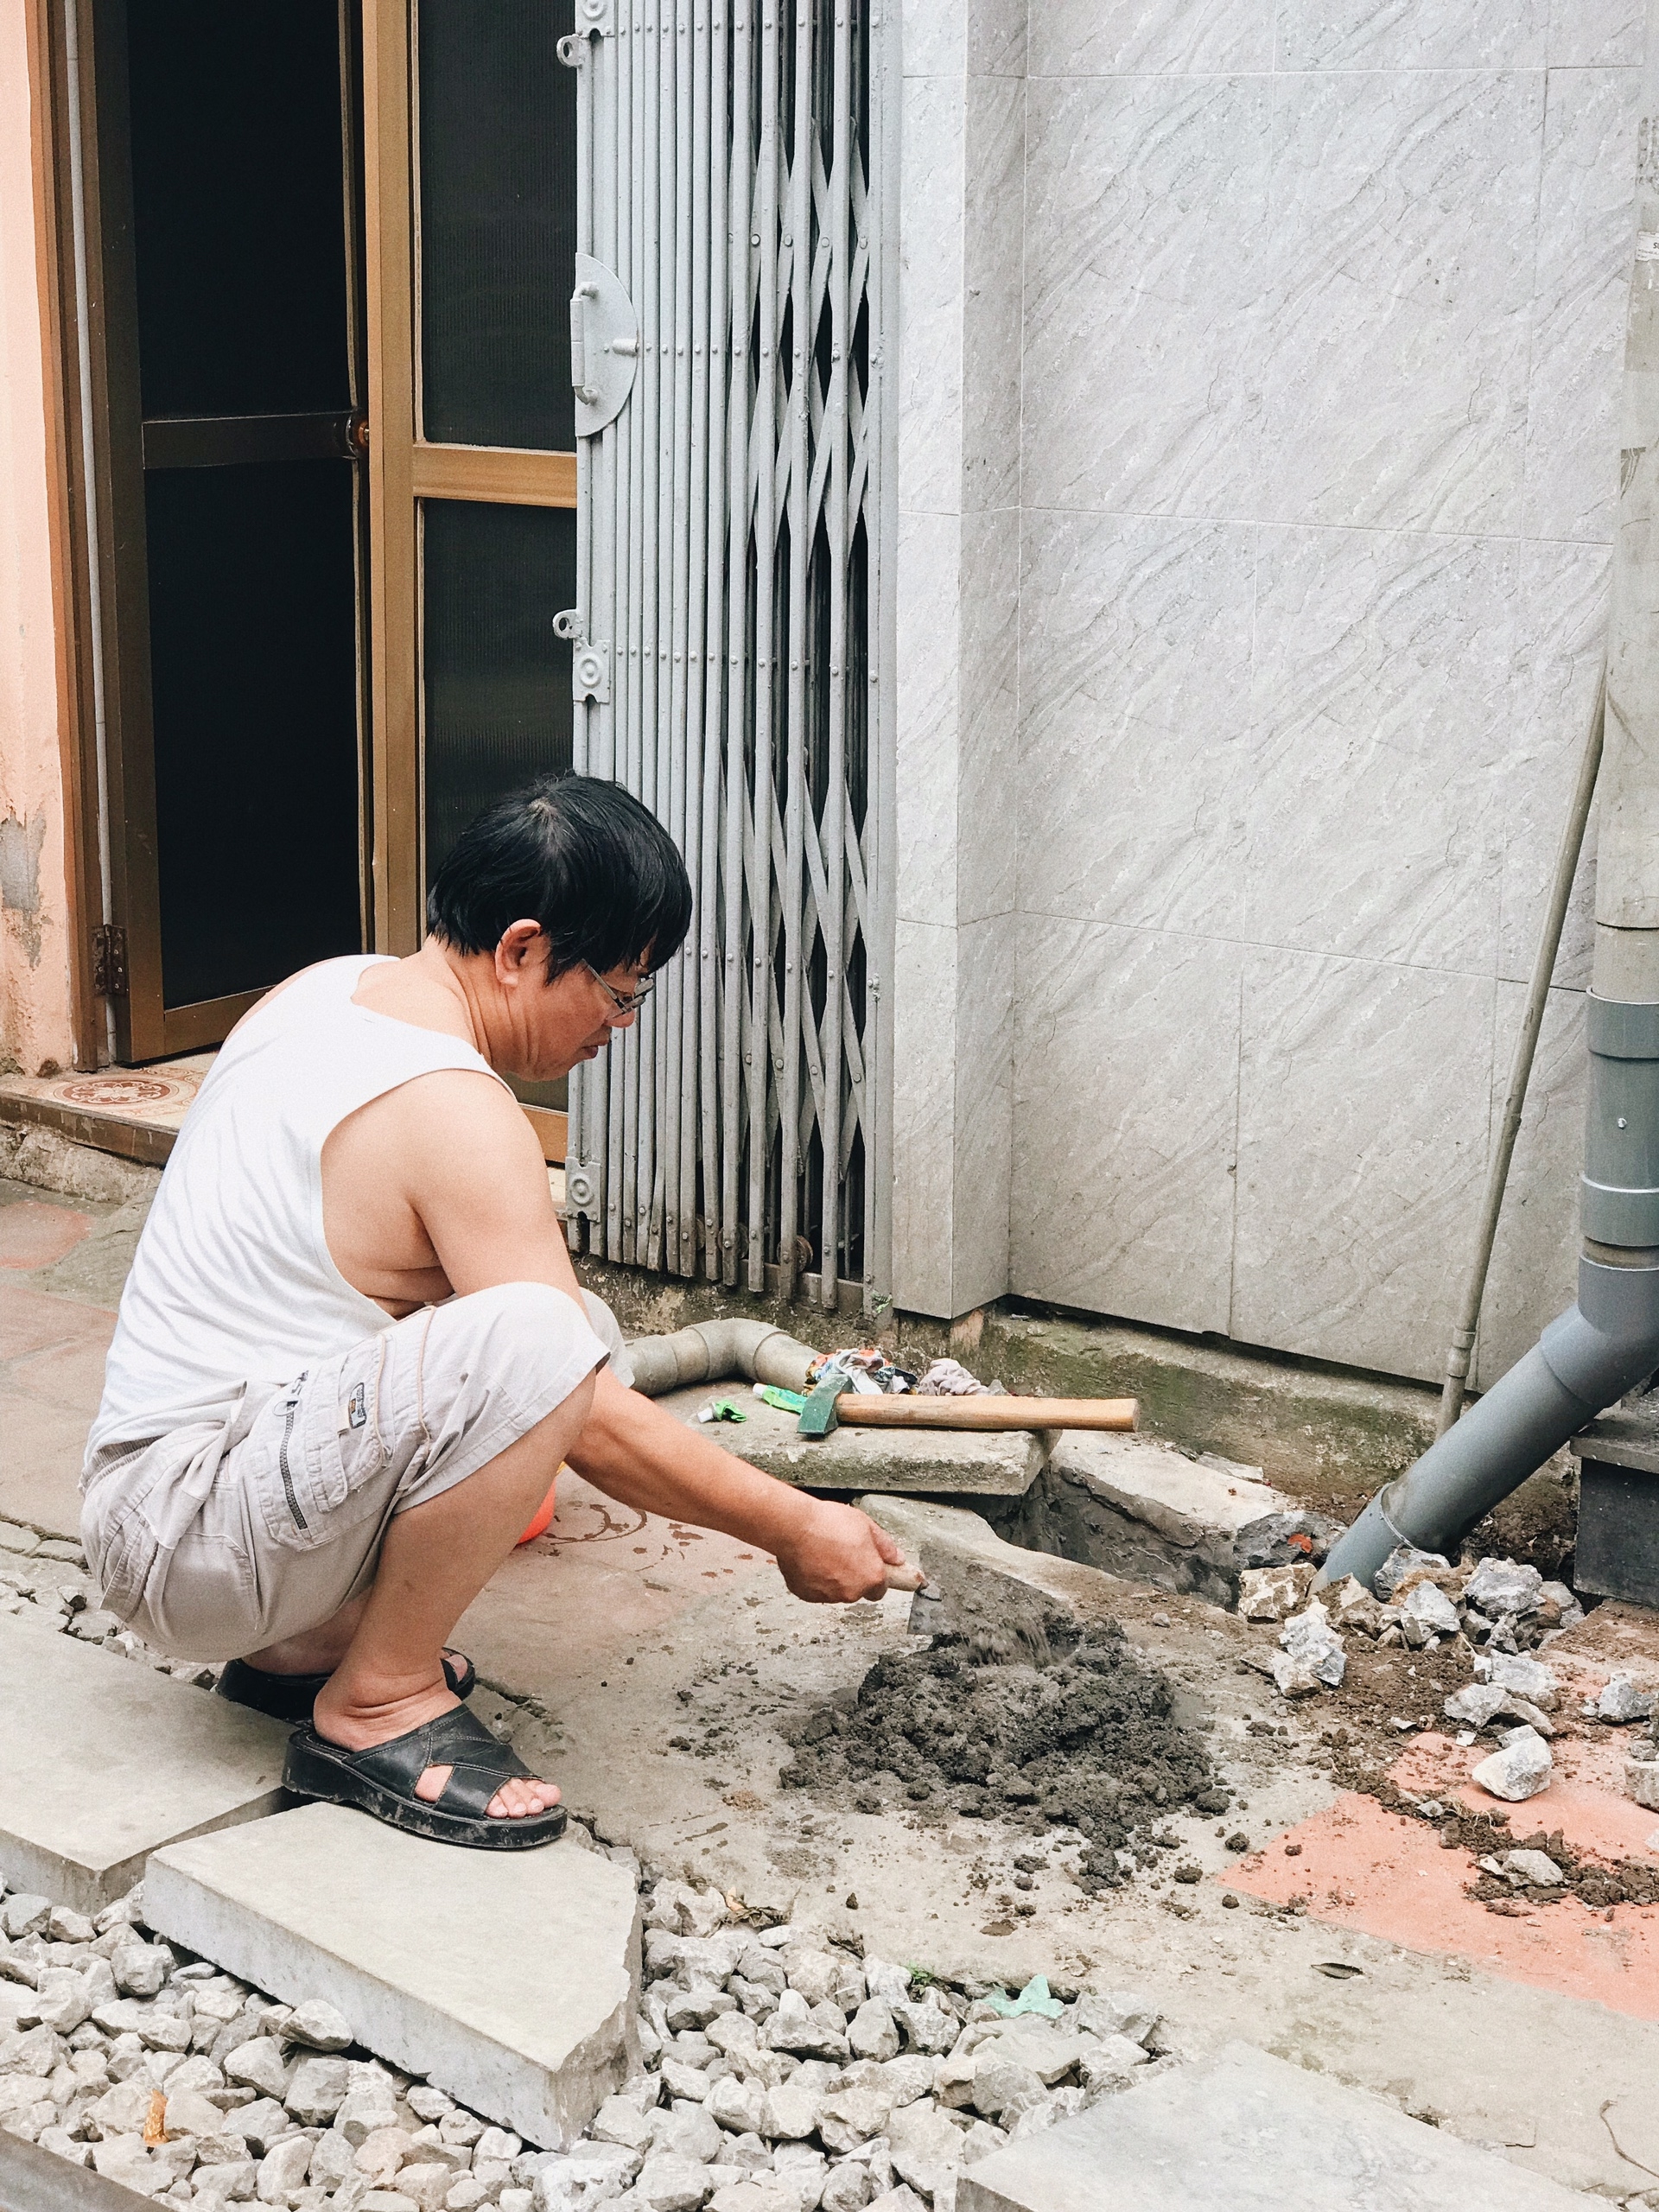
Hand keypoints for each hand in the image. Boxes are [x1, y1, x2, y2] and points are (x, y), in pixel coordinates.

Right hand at [773, 1499, 907, 1602]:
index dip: (876, 1575)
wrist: (794, 1527)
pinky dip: (814, 1579)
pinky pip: (815, 1589)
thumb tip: (896, 1557)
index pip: (881, 1588)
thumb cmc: (827, 1524)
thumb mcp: (866, 1525)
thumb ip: (885, 1545)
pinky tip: (811, 1560)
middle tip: (843, 1552)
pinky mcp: (807, 1595)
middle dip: (853, 1574)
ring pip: (836, 1590)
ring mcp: (828, 1595)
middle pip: (857, 1590)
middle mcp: (851, 1591)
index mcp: (871, 1575)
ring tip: (824, 1552)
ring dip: (833, 1577)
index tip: (871, 1567)